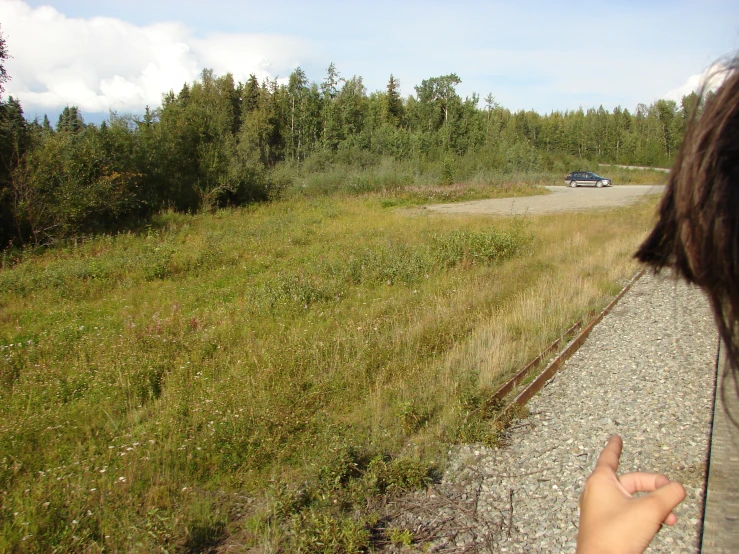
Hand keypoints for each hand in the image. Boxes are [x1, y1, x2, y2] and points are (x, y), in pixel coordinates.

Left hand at [576, 435, 685, 553]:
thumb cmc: (614, 535)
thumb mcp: (650, 509)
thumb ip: (668, 494)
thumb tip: (678, 488)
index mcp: (601, 481)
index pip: (610, 457)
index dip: (615, 446)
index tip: (615, 438)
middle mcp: (597, 493)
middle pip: (630, 482)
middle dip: (654, 488)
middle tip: (670, 495)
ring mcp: (599, 510)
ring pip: (632, 501)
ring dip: (652, 507)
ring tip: (668, 518)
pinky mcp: (604, 526)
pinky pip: (628, 514)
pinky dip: (643, 517)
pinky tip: (655, 527)